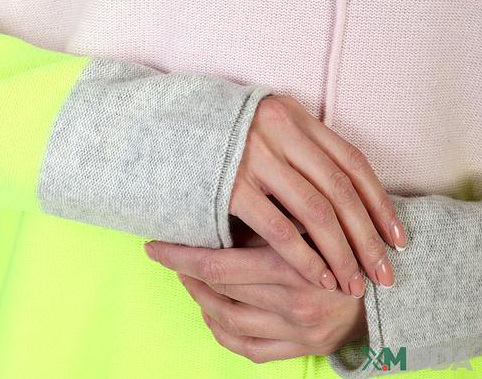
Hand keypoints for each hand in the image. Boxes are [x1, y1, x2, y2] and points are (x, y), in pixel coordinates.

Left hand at [145, 229, 368, 363]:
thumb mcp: (310, 216)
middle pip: (219, 292)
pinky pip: (247, 348)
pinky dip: (222, 330)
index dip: (182, 256)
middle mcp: (293, 304)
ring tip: (186, 276)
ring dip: (200, 298)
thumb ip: (271, 212)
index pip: (219, 266)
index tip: (154, 244)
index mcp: (293, 266)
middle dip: (186, 272)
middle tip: (164, 254)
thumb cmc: (343, 236)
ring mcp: (296, 331)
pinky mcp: (301, 348)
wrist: (389, 281)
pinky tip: (209, 310)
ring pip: (227, 321)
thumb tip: (217, 195)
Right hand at [226, 94, 405, 293]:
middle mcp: (279, 130)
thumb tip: (352, 192)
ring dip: (340, 252)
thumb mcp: (269, 125)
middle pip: (339, 190)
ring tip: (353, 283)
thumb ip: (304, 147)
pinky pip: (278, 228)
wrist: (164, 128)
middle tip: (383, 273)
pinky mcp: (231, 185)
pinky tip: (318, 277)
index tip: (397, 238)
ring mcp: (254, 156)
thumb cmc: (224, 135)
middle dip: (366, 236)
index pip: (351, 161)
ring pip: (315, 211)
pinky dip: (304, 257)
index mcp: (294, 114)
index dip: (379, 202)